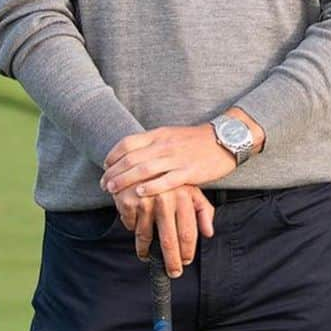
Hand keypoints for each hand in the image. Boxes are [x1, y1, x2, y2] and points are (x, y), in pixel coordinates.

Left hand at [102, 122, 234, 197]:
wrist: (225, 140)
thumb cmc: (196, 141)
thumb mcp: (172, 135)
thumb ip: (153, 143)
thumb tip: (131, 155)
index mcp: (160, 135)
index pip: (128, 143)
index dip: (112, 156)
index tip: (105, 167)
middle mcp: (165, 145)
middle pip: (132, 158)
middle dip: (113, 173)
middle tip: (104, 185)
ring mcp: (177, 158)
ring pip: (144, 170)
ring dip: (125, 181)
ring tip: (113, 191)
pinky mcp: (189, 171)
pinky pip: (166, 180)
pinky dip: (150, 187)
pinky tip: (139, 195)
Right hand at [113, 184, 214, 277]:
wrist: (143, 156)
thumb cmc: (171, 176)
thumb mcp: (191, 187)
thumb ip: (202, 209)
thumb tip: (209, 233)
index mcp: (184, 195)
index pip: (188, 231)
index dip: (187, 250)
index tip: (185, 262)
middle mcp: (165, 198)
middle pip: (168, 240)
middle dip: (170, 261)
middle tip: (172, 272)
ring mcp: (145, 200)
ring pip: (145, 237)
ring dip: (145, 250)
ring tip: (147, 256)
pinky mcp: (127, 202)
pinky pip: (130, 226)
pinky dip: (132, 228)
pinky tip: (136, 225)